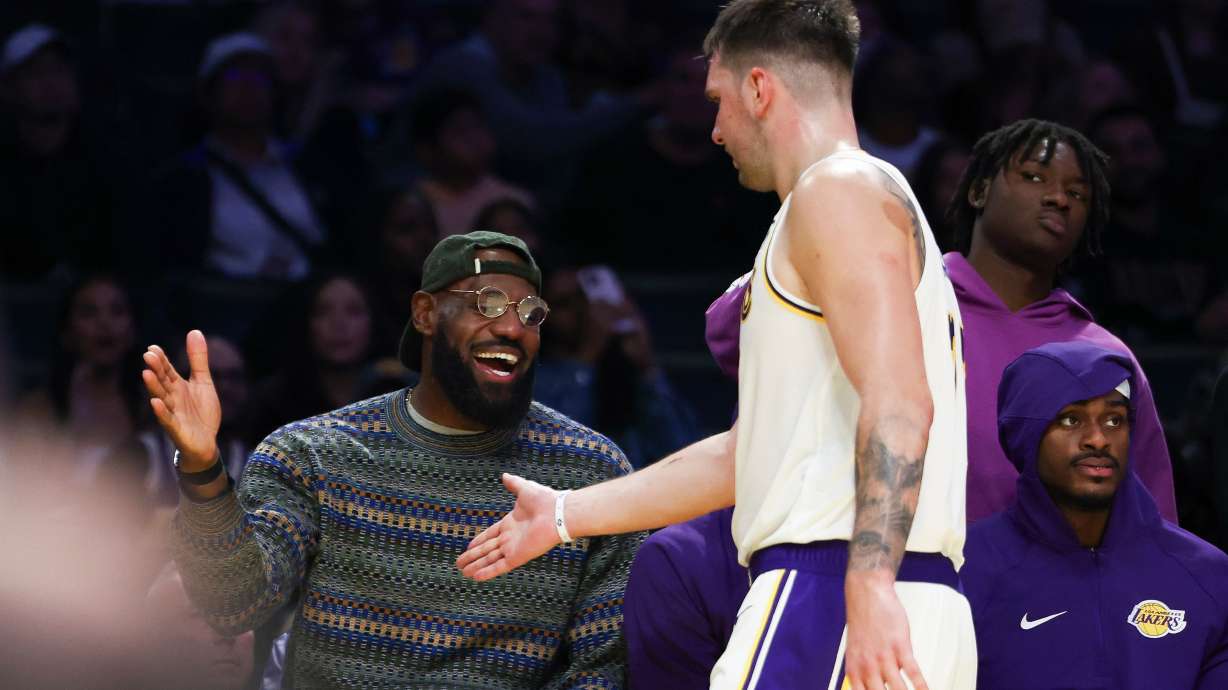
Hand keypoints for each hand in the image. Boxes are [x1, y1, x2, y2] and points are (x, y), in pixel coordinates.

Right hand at [141, 330, 220, 470]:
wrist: (207, 443)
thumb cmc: (201, 412)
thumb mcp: (203, 382)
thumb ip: (198, 359)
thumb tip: (194, 331)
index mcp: (177, 386)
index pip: (167, 370)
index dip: (161, 360)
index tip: (153, 348)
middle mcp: (172, 398)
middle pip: (163, 382)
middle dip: (156, 369)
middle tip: (148, 355)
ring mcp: (173, 413)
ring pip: (162, 398)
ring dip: (154, 387)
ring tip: (146, 374)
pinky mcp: (177, 429)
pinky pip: (167, 420)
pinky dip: (161, 412)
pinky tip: (155, 403)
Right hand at [456, 473, 561, 580]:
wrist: (557, 513)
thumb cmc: (544, 500)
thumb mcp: (524, 489)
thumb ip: (513, 484)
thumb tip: (505, 475)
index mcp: (510, 523)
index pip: (490, 534)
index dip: (478, 541)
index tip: (468, 546)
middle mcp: (510, 538)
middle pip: (486, 549)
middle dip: (473, 556)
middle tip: (460, 563)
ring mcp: (513, 548)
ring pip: (490, 559)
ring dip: (476, 566)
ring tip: (463, 572)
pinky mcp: (517, 557)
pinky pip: (499, 566)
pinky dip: (487, 572)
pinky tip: (476, 577)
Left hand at [843, 573, 927, 689]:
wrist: (867, 595)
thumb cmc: (863, 624)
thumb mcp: (855, 651)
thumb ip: (861, 673)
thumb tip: (870, 687)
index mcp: (854, 671)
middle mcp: (867, 667)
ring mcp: (884, 657)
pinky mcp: (900, 647)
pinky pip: (913, 673)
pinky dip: (922, 687)